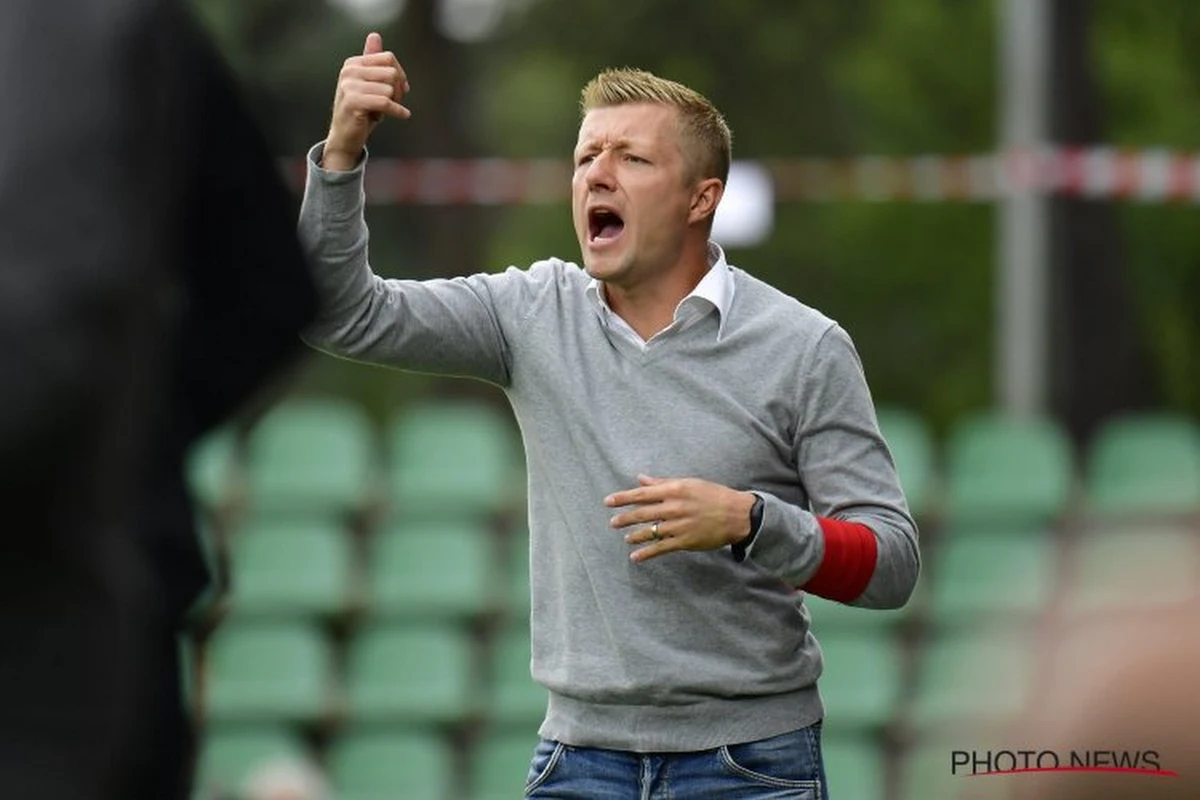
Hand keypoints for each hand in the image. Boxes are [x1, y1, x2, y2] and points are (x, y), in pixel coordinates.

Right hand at [323, 32, 410, 170]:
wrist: (345, 137)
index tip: (400, 89)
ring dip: (394, 103)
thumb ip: (373, 61)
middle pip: (391, 72)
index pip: (388, 58)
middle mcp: (349, 71)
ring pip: (389, 89)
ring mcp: (349, 85)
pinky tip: (403, 115)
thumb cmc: (361, 111)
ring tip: (383, 111)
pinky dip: (398, 111)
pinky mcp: (353, 101)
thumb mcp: (369, 84)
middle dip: (398, 90)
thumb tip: (375, 35)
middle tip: (392, 103)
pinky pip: (385, 102)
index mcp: (353, 63)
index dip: (400, 75)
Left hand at [605, 474, 756, 562]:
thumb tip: (641, 479)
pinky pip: (660, 548)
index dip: (623, 498)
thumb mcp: (689, 483)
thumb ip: (662, 482)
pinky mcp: (684, 541)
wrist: (737, 515)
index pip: (642, 494)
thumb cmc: (713, 495)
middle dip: (624, 518)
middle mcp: (674, 507)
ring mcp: (678, 526)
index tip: (608, 502)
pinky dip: (646, 553)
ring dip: (634, 535)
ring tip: (626, 538)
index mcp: (674, 490)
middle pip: (642, 513)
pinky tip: (635, 557)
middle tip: (612, 523)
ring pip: (649, 531)